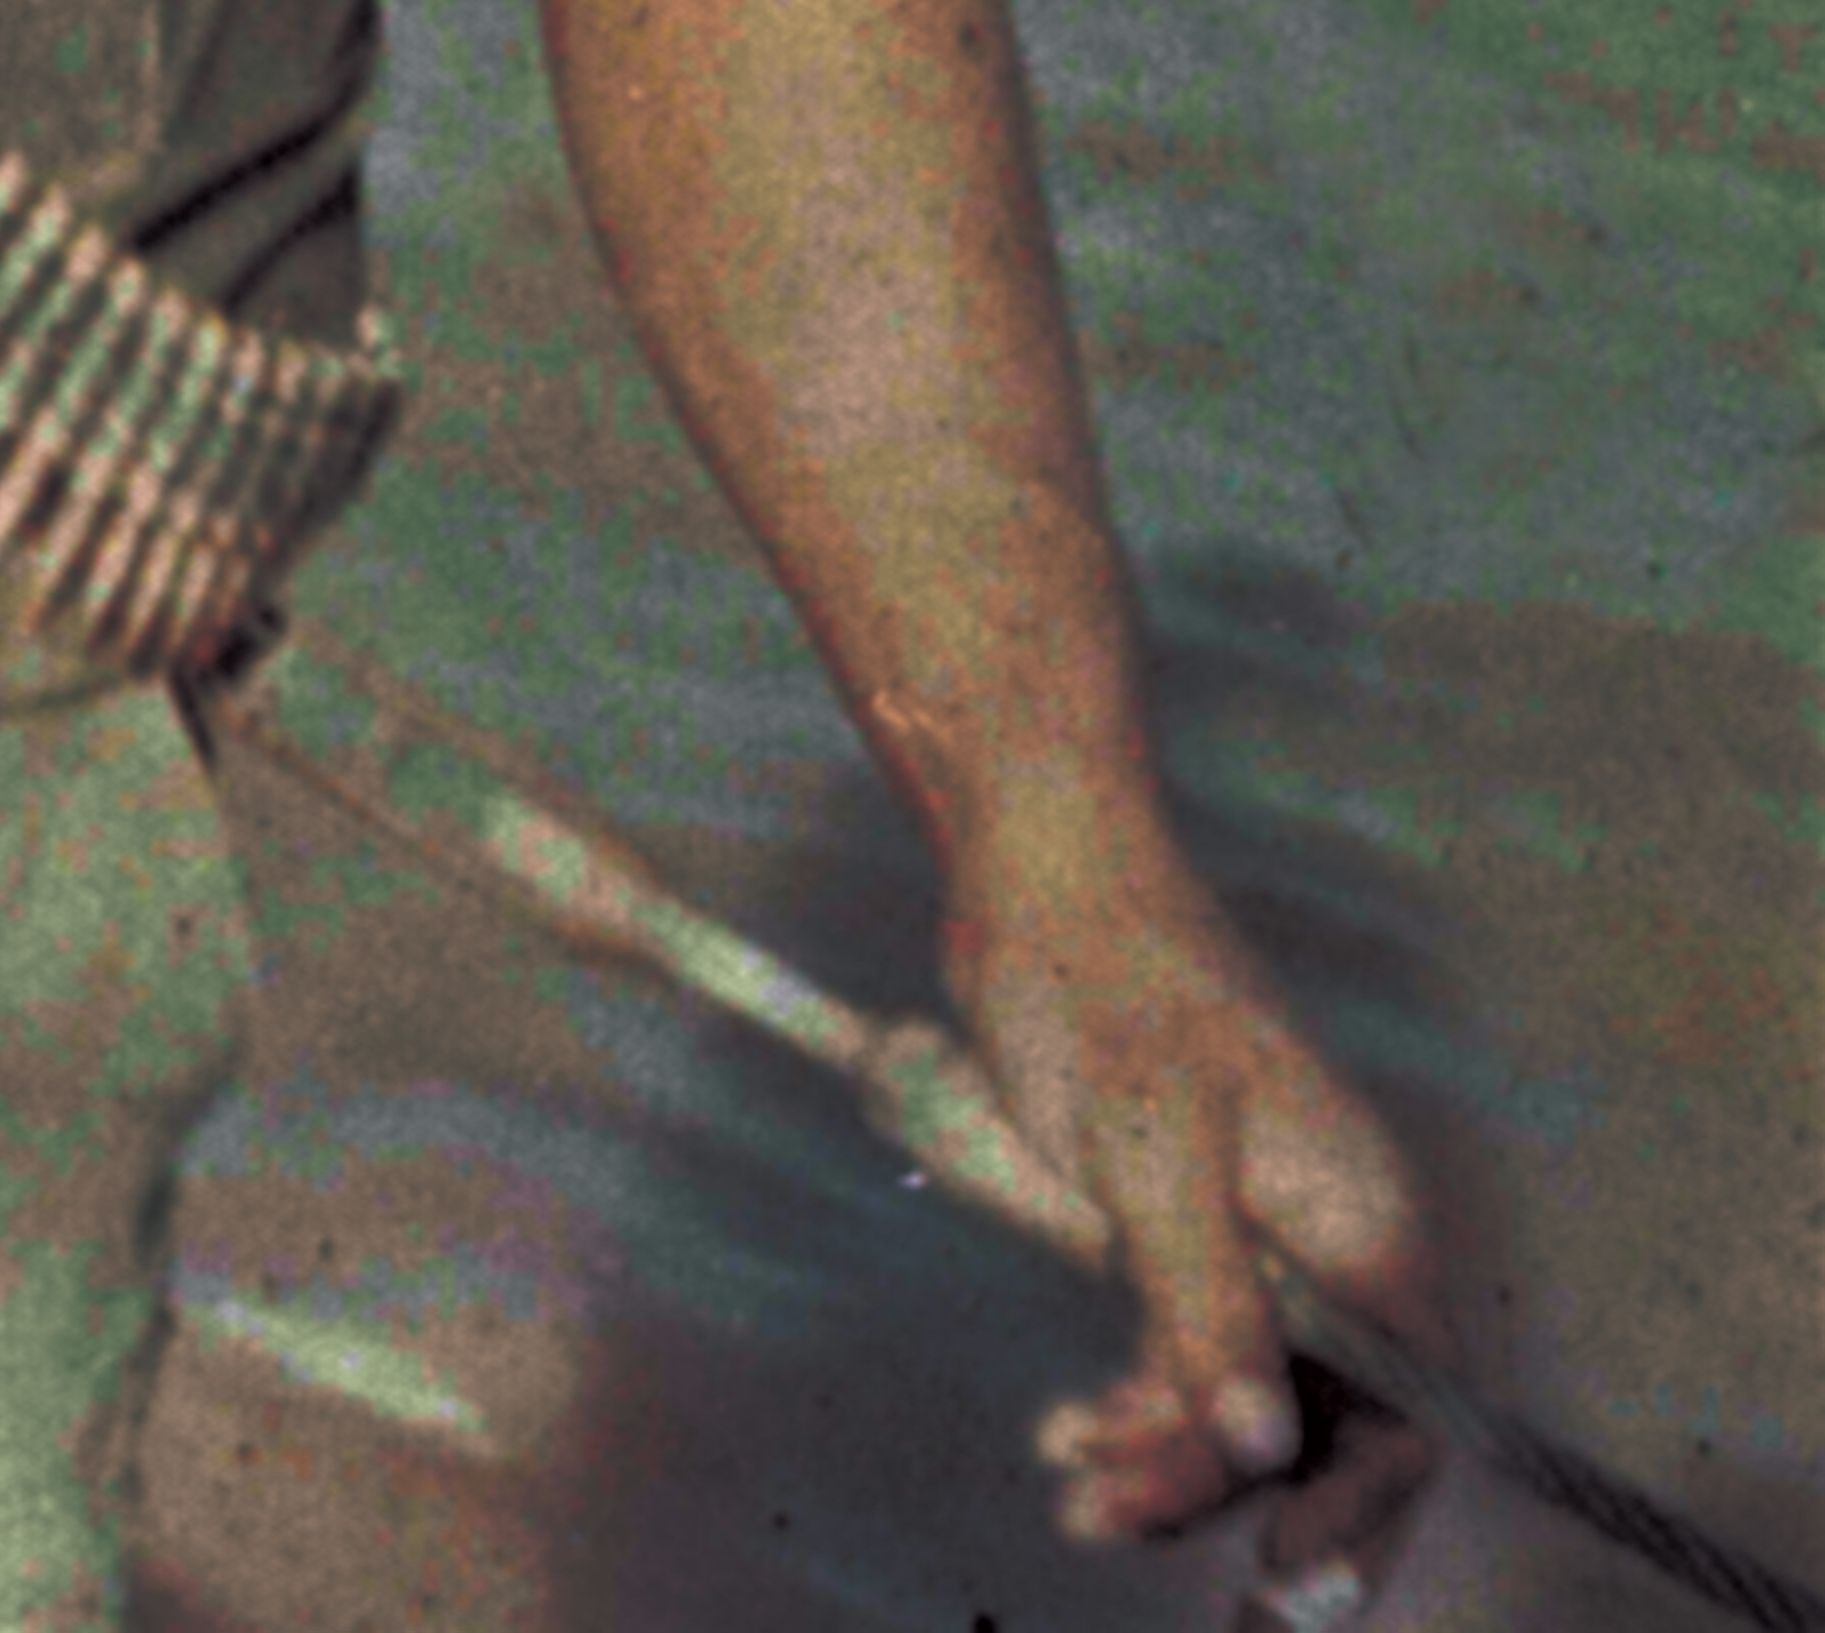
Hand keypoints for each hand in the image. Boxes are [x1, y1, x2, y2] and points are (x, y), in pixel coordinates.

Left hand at [948, 822, 1443, 1625]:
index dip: (1360, 1510)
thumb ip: (1206, 1303)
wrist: (1036, 876)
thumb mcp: (1150, 1151)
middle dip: (1238, 1500)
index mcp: (1365, 1222)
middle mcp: (1330, 1239)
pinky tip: (1067, 1438)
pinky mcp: (1182, 1226)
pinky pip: (1183, 1354)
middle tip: (1154, 1563)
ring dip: (1165, 1459)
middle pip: (1320, 1421)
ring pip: (1240, 1399)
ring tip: (1072, 1484)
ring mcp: (1255, 1235)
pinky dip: (1131, 1407)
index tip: (1289, 1584)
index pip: (1403, 1412)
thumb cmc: (1102, 986)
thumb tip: (1267, 1446)